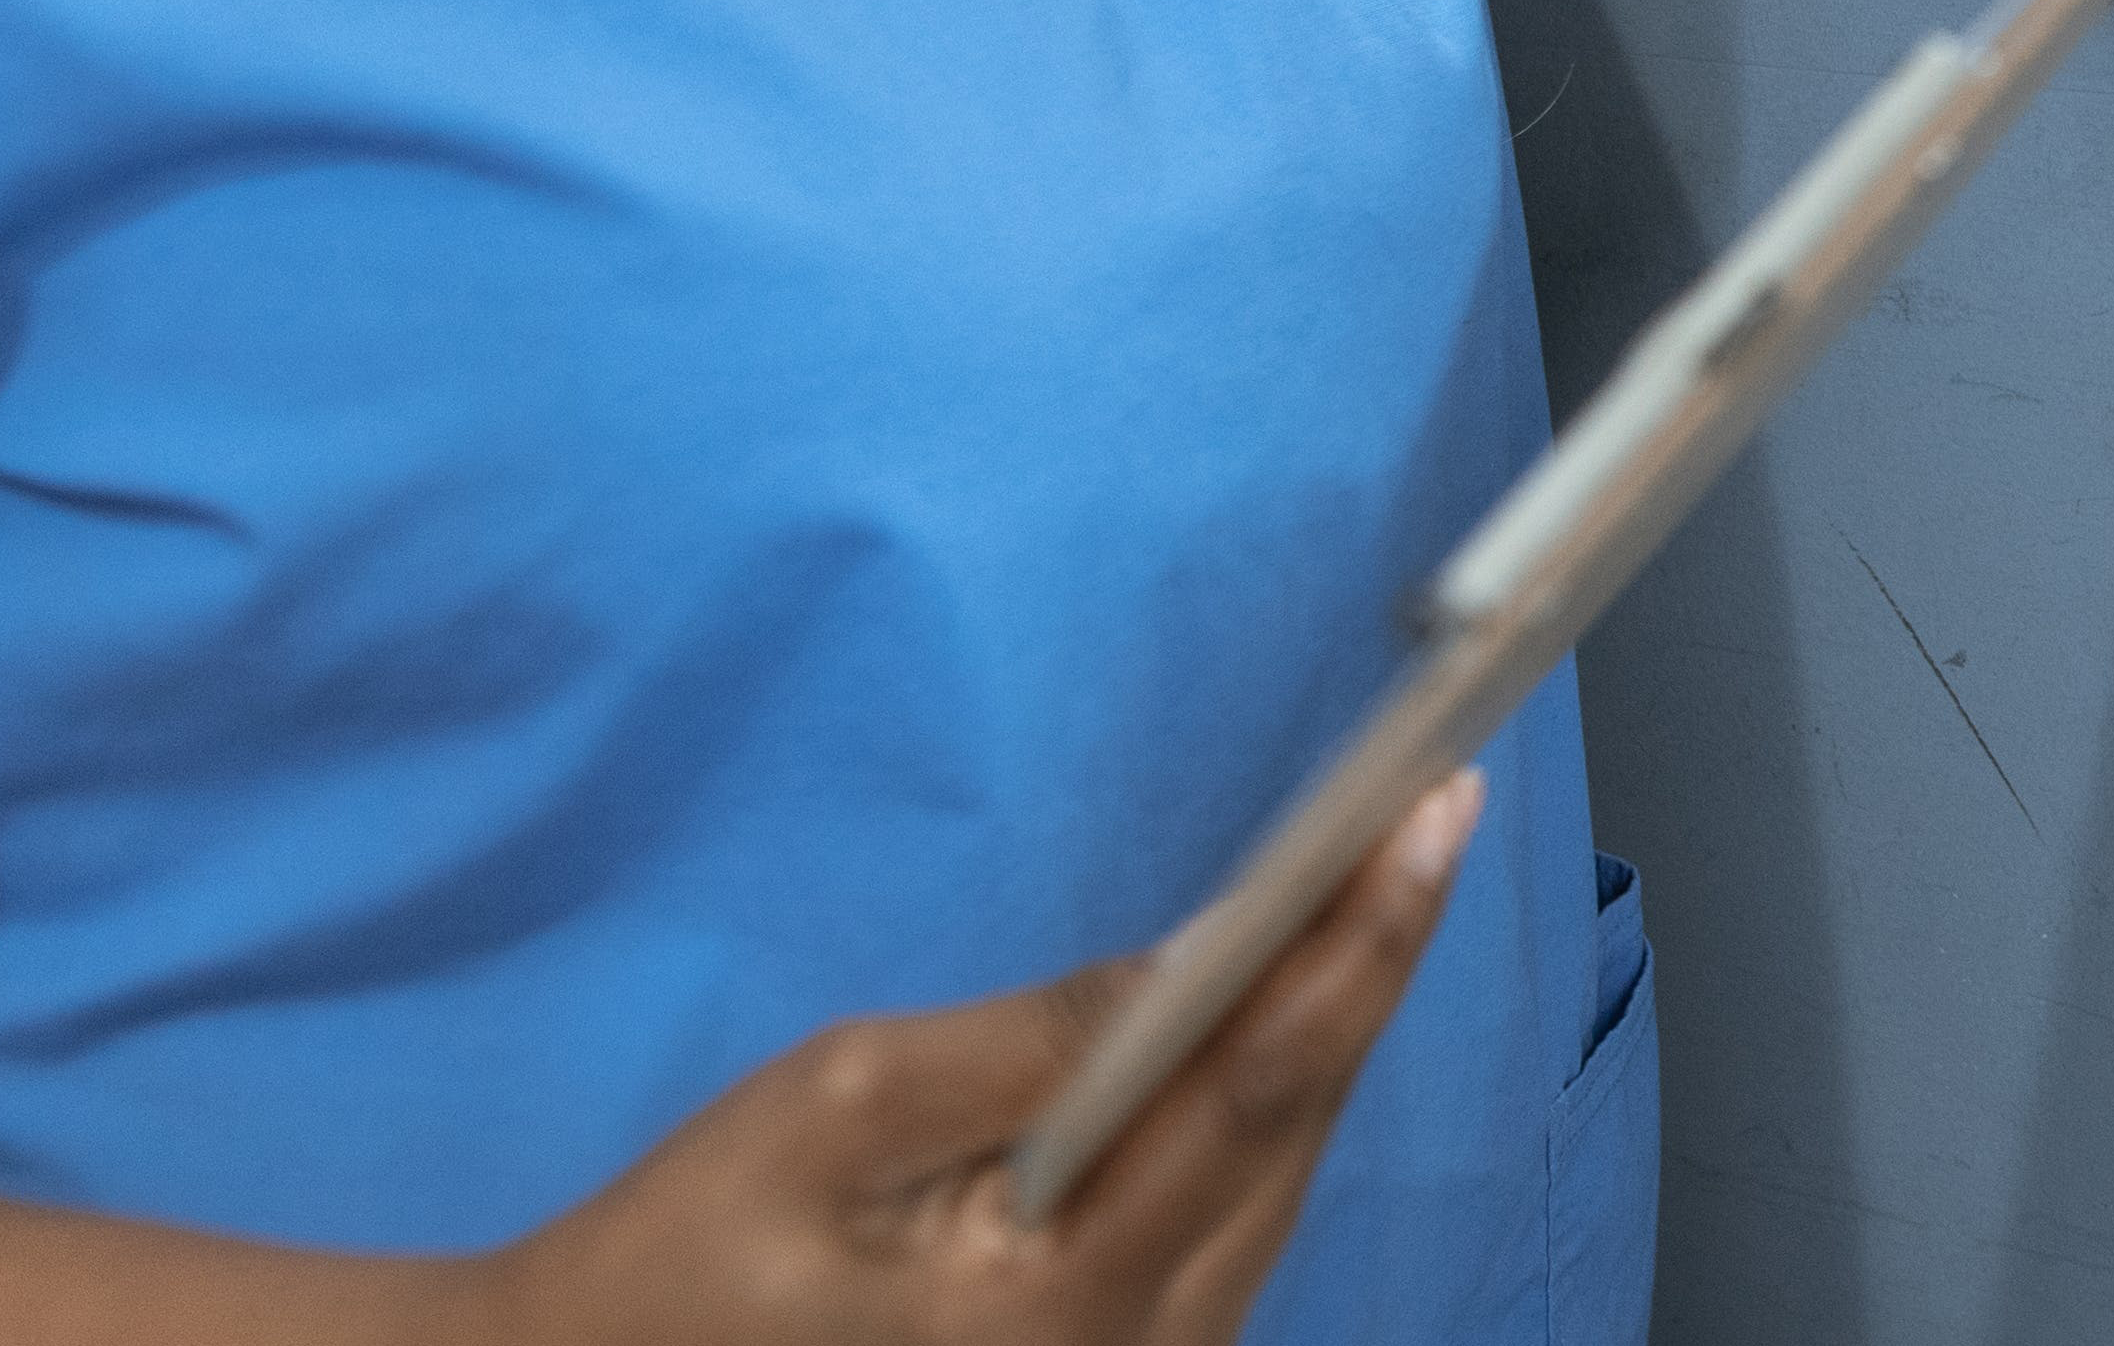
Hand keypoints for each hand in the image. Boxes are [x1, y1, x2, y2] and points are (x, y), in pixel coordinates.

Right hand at [445, 768, 1481, 1345]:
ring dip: (1323, 1039)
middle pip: (1297, 1138)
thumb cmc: (683, 1258)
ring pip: (1275, 1187)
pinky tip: (1279, 1019)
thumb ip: (1027, 1037)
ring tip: (1377, 892)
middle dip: (1364, 972)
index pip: (1260, 1088)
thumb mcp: (833, 1107)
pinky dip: (1258, 1115)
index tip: (1430, 816)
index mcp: (1062, 1302)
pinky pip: (1226, 1230)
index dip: (1362, 941)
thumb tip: (1192, 959)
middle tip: (1425, 821)